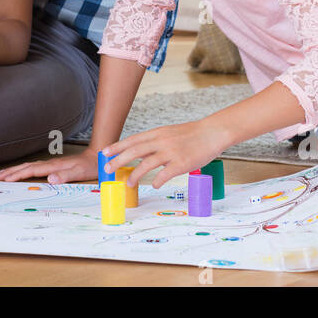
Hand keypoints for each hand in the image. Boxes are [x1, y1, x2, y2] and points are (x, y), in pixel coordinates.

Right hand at [0, 149, 98, 183]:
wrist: (97, 156)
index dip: (18, 175)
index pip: (32, 171)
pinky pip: (35, 168)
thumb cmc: (90, 166)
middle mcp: (51, 164)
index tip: (6, 179)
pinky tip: (23, 172)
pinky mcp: (54, 166)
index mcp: (54, 166)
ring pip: (30, 166)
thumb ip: (65, 175)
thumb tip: (49, 179)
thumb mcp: (80, 172)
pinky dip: (25, 170)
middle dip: (12, 172)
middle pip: (27, 167)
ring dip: (16, 170)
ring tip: (4, 174)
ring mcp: (52, 164)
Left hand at [100, 119, 228, 189]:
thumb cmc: (192, 134)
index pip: (133, 140)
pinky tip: (154, 185)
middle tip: (107, 169)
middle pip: (135, 151)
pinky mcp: (182, 163)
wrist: (213, 132)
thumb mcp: (170, 132)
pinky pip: (165, 174)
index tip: (105, 152)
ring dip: (135, 175)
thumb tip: (141, 151)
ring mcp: (171, 152)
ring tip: (129, 183)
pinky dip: (157, 181)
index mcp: (158, 133)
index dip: (117, 146)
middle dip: (118, 160)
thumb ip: (156, 141)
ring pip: (147, 164)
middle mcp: (162, 141)